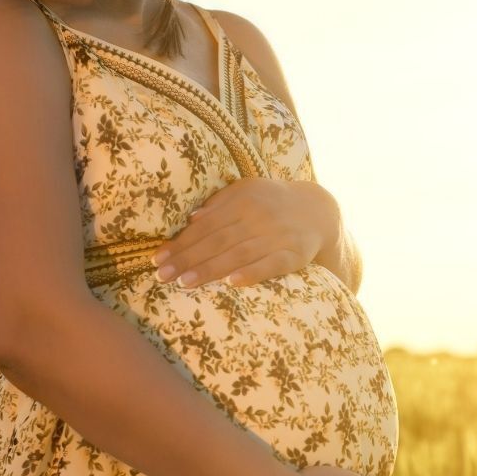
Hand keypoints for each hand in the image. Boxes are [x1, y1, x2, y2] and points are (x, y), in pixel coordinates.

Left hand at [152, 177, 339, 288]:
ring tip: (185, 283)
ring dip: (210, 269)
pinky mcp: (294, 256)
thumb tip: (192, 219)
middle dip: (188, 259)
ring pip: (239, 254)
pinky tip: (232, 283)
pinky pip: (271, 266)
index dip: (181, 242)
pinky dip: (251, 274)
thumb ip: (220, 203)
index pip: (206, 225)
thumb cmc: (273, 202)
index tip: (157, 259)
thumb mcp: (247, 191)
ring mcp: (277, 236)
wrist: (318, 210)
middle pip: (217, 240)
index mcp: (243, 200)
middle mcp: (259, 216)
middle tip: (162, 276)